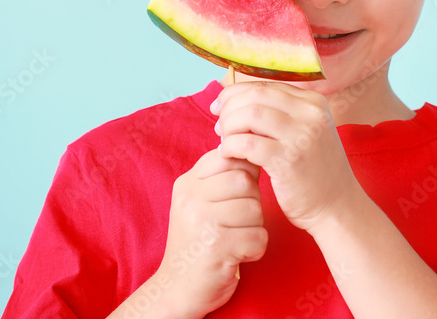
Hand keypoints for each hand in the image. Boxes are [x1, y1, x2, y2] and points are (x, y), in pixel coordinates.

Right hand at [154, 148, 266, 316]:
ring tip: (235, 238)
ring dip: (254, 227)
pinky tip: (237, 254)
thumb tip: (251, 148)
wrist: (177, 288)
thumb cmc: (198, 241)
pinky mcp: (218, 248)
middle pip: (246, 181)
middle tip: (237, 222)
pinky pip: (259, 237)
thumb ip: (220, 176)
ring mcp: (203, 223)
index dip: (243, 173)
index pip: (228, 156)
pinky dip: (255, 249)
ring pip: (256, 209)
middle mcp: (191, 199)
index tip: (236, 195)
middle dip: (252, 201)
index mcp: (187, 183)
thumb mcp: (199, 202)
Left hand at [211, 81, 363, 233]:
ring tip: (224, 141)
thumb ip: (280, 114)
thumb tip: (236, 101)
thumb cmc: (315, 172)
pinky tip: (228, 155)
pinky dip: (230, 146)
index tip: (220, 107)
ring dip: (229, 126)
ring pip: (249, 114)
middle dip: (229, 108)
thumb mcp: (306, 132)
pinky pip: (247, 143)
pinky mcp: (289, 160)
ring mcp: (302, 136)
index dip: (236, 93)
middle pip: (255, 95)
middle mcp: (311, 113)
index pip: (265, 85)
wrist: (337, 207)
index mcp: (313, 102)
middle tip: (219, 126)